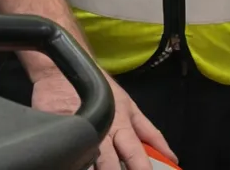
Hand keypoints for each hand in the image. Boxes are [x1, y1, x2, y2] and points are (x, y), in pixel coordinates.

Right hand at [31, 69, 175, 169]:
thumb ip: (151, 134)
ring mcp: (78, 132)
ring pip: (86, 161)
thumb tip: (172, 157)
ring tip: (96, 168)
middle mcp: (101, 133)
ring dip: (92, 167)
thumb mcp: (130, 107)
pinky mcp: (57, 130)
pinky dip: (71, 159)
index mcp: (121, 127)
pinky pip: (65, 152)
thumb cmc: (100, 88)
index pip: (135, 155)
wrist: (63, 69)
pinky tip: (74, 161)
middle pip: (109, 165)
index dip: (141, 169)